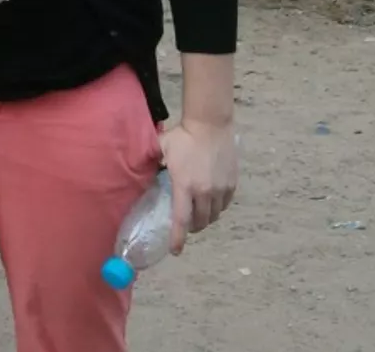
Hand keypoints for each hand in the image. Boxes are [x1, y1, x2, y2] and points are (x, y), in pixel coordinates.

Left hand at [158, 119, 238, 254]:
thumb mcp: (162, 150)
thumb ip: (153, 165)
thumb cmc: (183, 136)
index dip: (178, 238)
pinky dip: (217, 207)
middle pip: (200, 222)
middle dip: (192, 228)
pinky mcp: (232, 183)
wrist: (211, 124)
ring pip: (214, 215)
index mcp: (185, 186)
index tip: (175, 251)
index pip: (181, 220)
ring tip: (198, 212)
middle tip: (185, 224)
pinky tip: (210, 201)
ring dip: (205, 218)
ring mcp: (221, 188)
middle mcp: (205, 191)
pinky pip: (224, 205)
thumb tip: (142, 175)